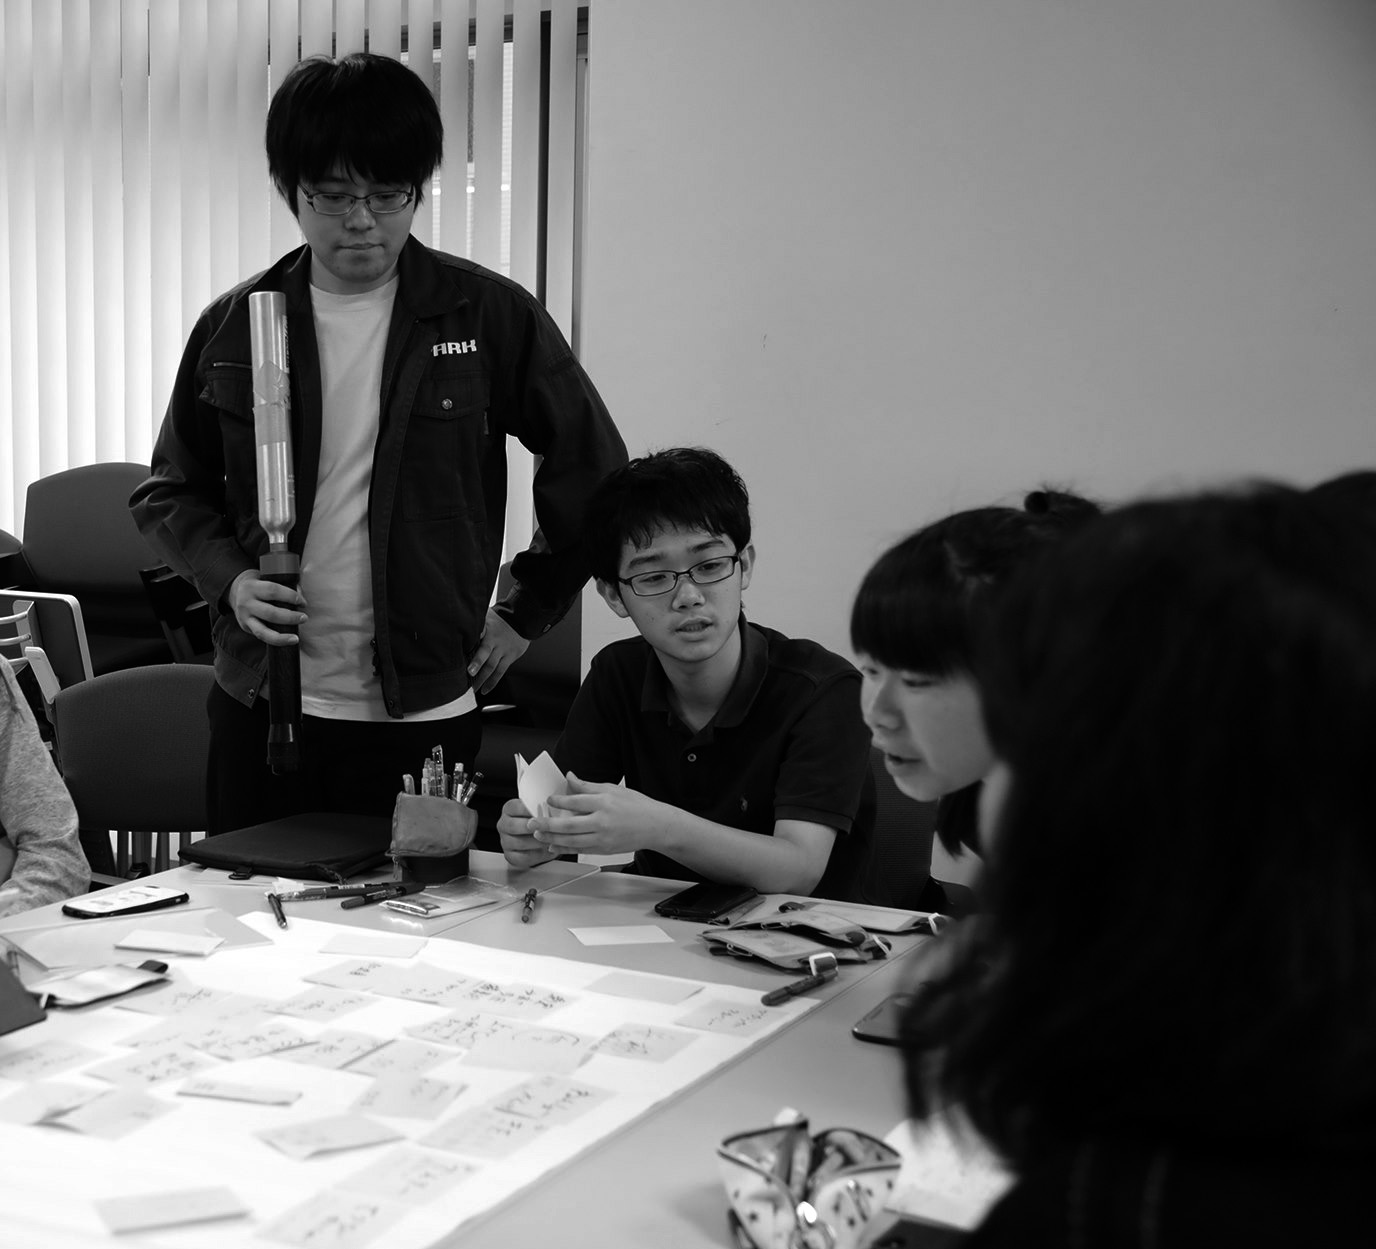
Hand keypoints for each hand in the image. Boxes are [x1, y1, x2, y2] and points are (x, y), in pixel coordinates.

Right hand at [228, 570, 306, 645]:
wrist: (236, 592)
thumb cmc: (260, 585)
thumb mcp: (267, 578)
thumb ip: (284, 585)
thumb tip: (302, 596)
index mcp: (252, 587)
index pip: (273, 590)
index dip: (291, 596)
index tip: (303, 602)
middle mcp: (246, 603)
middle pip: (270, 613)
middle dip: (289, 617)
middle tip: (304, 618)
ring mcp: (244, 617)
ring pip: (262, 631)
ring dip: (282, 636)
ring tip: (296, 638)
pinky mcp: (245, 627)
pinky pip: (261, 637)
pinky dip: (276, 640)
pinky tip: (288, 641)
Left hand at [467, 609, 529, 695]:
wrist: (521, 619)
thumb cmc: (499, 619)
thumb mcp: (487, 617)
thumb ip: (476, 625)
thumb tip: (459, 627)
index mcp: (489, 634)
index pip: (481, 646)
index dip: (476, 658)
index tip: (469, 668)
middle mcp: (497, 644)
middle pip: (487, 659)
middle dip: (478, 671)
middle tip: (469, 680)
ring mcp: (504, 651)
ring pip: (493, 668)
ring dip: (484, 680)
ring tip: (474, 689)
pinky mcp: (510, 657)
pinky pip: (501, 672)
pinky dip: (493, 682)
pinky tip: (485, 690)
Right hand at [497, 798, 556, 869]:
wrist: (541, 840)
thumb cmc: (542, 821)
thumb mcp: (542, 810)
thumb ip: (543, 807)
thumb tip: (552, 805)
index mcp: (509, 809)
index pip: (515, 807)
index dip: (529, 810)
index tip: (542, 812)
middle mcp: (504, 824)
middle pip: (513, 826)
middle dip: (532, 827)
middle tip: (546, 828)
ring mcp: (505, 841)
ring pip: (519, 843)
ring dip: (537, 842)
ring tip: (550, 839)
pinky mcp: (510, 856)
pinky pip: (522, 857)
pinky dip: (537, 855)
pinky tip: (546, 850)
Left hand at [529, 773, 666, 855]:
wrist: (655, 826)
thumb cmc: (636, 806)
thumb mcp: (613, 789)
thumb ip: (588, 785)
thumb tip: (569, 777)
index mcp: (604, 803)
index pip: (576, 801)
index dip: (559, 801)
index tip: (548, 799)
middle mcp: (602, 821)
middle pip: (569, 825)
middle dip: (547, 824)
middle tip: (531, 823)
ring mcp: (603, 838)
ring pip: (572, 841)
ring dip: (552, 838)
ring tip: (537, 835)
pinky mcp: (604, 849)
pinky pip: (580, 849)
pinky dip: (565, 848)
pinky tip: (553, 845)